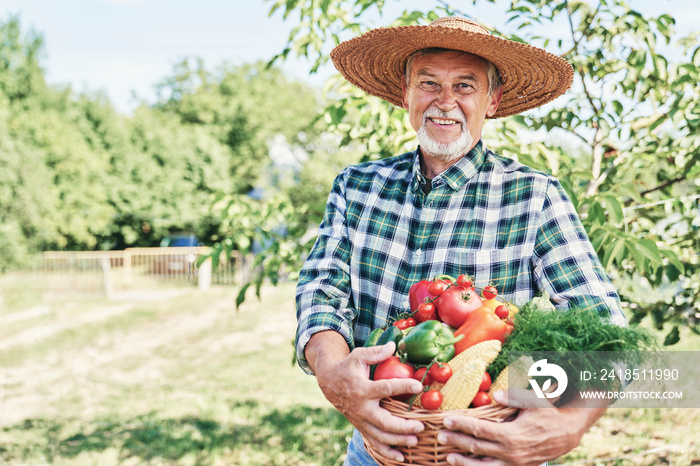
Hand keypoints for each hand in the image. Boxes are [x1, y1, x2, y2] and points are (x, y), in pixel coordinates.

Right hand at [307, 332, 424, 461]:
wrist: (329, 382)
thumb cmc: (347, 367)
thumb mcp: (358, 355)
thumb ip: (376, 353)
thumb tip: (394, 345)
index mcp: (362, 389)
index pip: (385, 389)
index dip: (403, 386)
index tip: (419, 385)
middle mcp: (362, 408)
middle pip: (384, 422)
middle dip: (403, 426)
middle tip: (421, 425)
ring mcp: (361, 420)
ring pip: (380, 436)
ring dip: (398, 441)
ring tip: (415, 440)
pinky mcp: (361, 427)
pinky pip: (373, 443)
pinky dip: (387, 452)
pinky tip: (402, 458)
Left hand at [437, 389, 606, 464]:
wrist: (567, 434)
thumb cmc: (547, 413)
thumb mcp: (533, 401)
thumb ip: (513, 397)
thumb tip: (494, 394)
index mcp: (512, 434)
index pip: (480, 429)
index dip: (462, 424)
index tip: (446, 419)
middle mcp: (511, 452)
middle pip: (477, 448)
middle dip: (456, 441)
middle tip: (440, 436)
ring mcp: (513, 464)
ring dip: (463, 462)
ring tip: (448, 457)